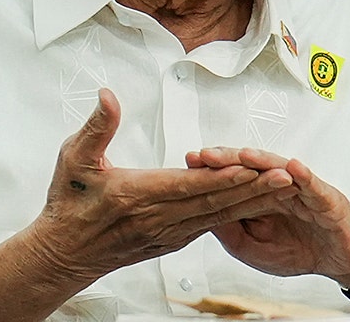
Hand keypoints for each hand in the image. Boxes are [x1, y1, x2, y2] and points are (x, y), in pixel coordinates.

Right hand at [24, 89, 294, 283]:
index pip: (187, 185)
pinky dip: (238, 215)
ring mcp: (168, 233)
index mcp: (137, 195)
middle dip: (253, 188)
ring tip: (284, 188)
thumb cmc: (69, 204)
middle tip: (286, 176)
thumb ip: (96, 128)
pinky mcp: (172, 240)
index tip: (249, 167)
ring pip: (219, 215)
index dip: (220, 177)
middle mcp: (158, 218)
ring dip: (254, 202)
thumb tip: (108, 97)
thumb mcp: (73, 159)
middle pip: (213, 202)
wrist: (63, 253)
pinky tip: (258, 205)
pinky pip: (212, 226)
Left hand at [186, 147, 349, 290]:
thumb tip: (204, 217)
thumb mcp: (253, 248)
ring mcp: (303, 190)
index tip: (189, 162)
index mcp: (260, 196)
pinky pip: (314, 186)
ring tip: (243, 155)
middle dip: (228, 160)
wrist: (342, 257)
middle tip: (205, 155)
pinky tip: (293, 168)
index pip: (233, 178)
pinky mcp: (326, 199)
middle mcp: (279, 187)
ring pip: (279, 171)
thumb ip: (230, 231)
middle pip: (251, 168)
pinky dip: (304, 176)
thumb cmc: (301, 248)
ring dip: (261, 161)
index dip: (212, 171)